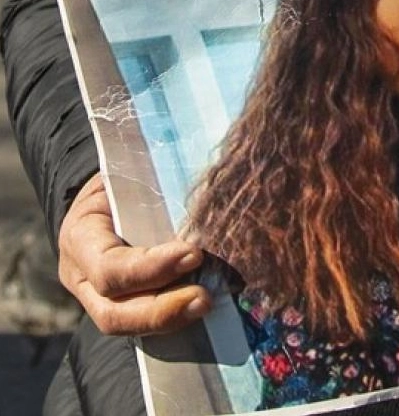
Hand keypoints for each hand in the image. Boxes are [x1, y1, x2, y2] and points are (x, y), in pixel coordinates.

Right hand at [57, 173, 210, 334]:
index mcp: (81, 237)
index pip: (109, 268)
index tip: (194, 254)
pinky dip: (174, 322)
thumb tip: (212, 198)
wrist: (110, 194)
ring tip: (207, 305)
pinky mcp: (121, 306)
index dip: (150, 268)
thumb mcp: (131, 177)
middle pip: (112, 313)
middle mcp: (82, 276)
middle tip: (204, 298)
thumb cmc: (125, 182)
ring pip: (127, 326)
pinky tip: (203, 312)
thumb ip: (158, 190)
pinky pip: (144, 325)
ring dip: (171, 321)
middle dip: (160, 310)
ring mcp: (97, 298)